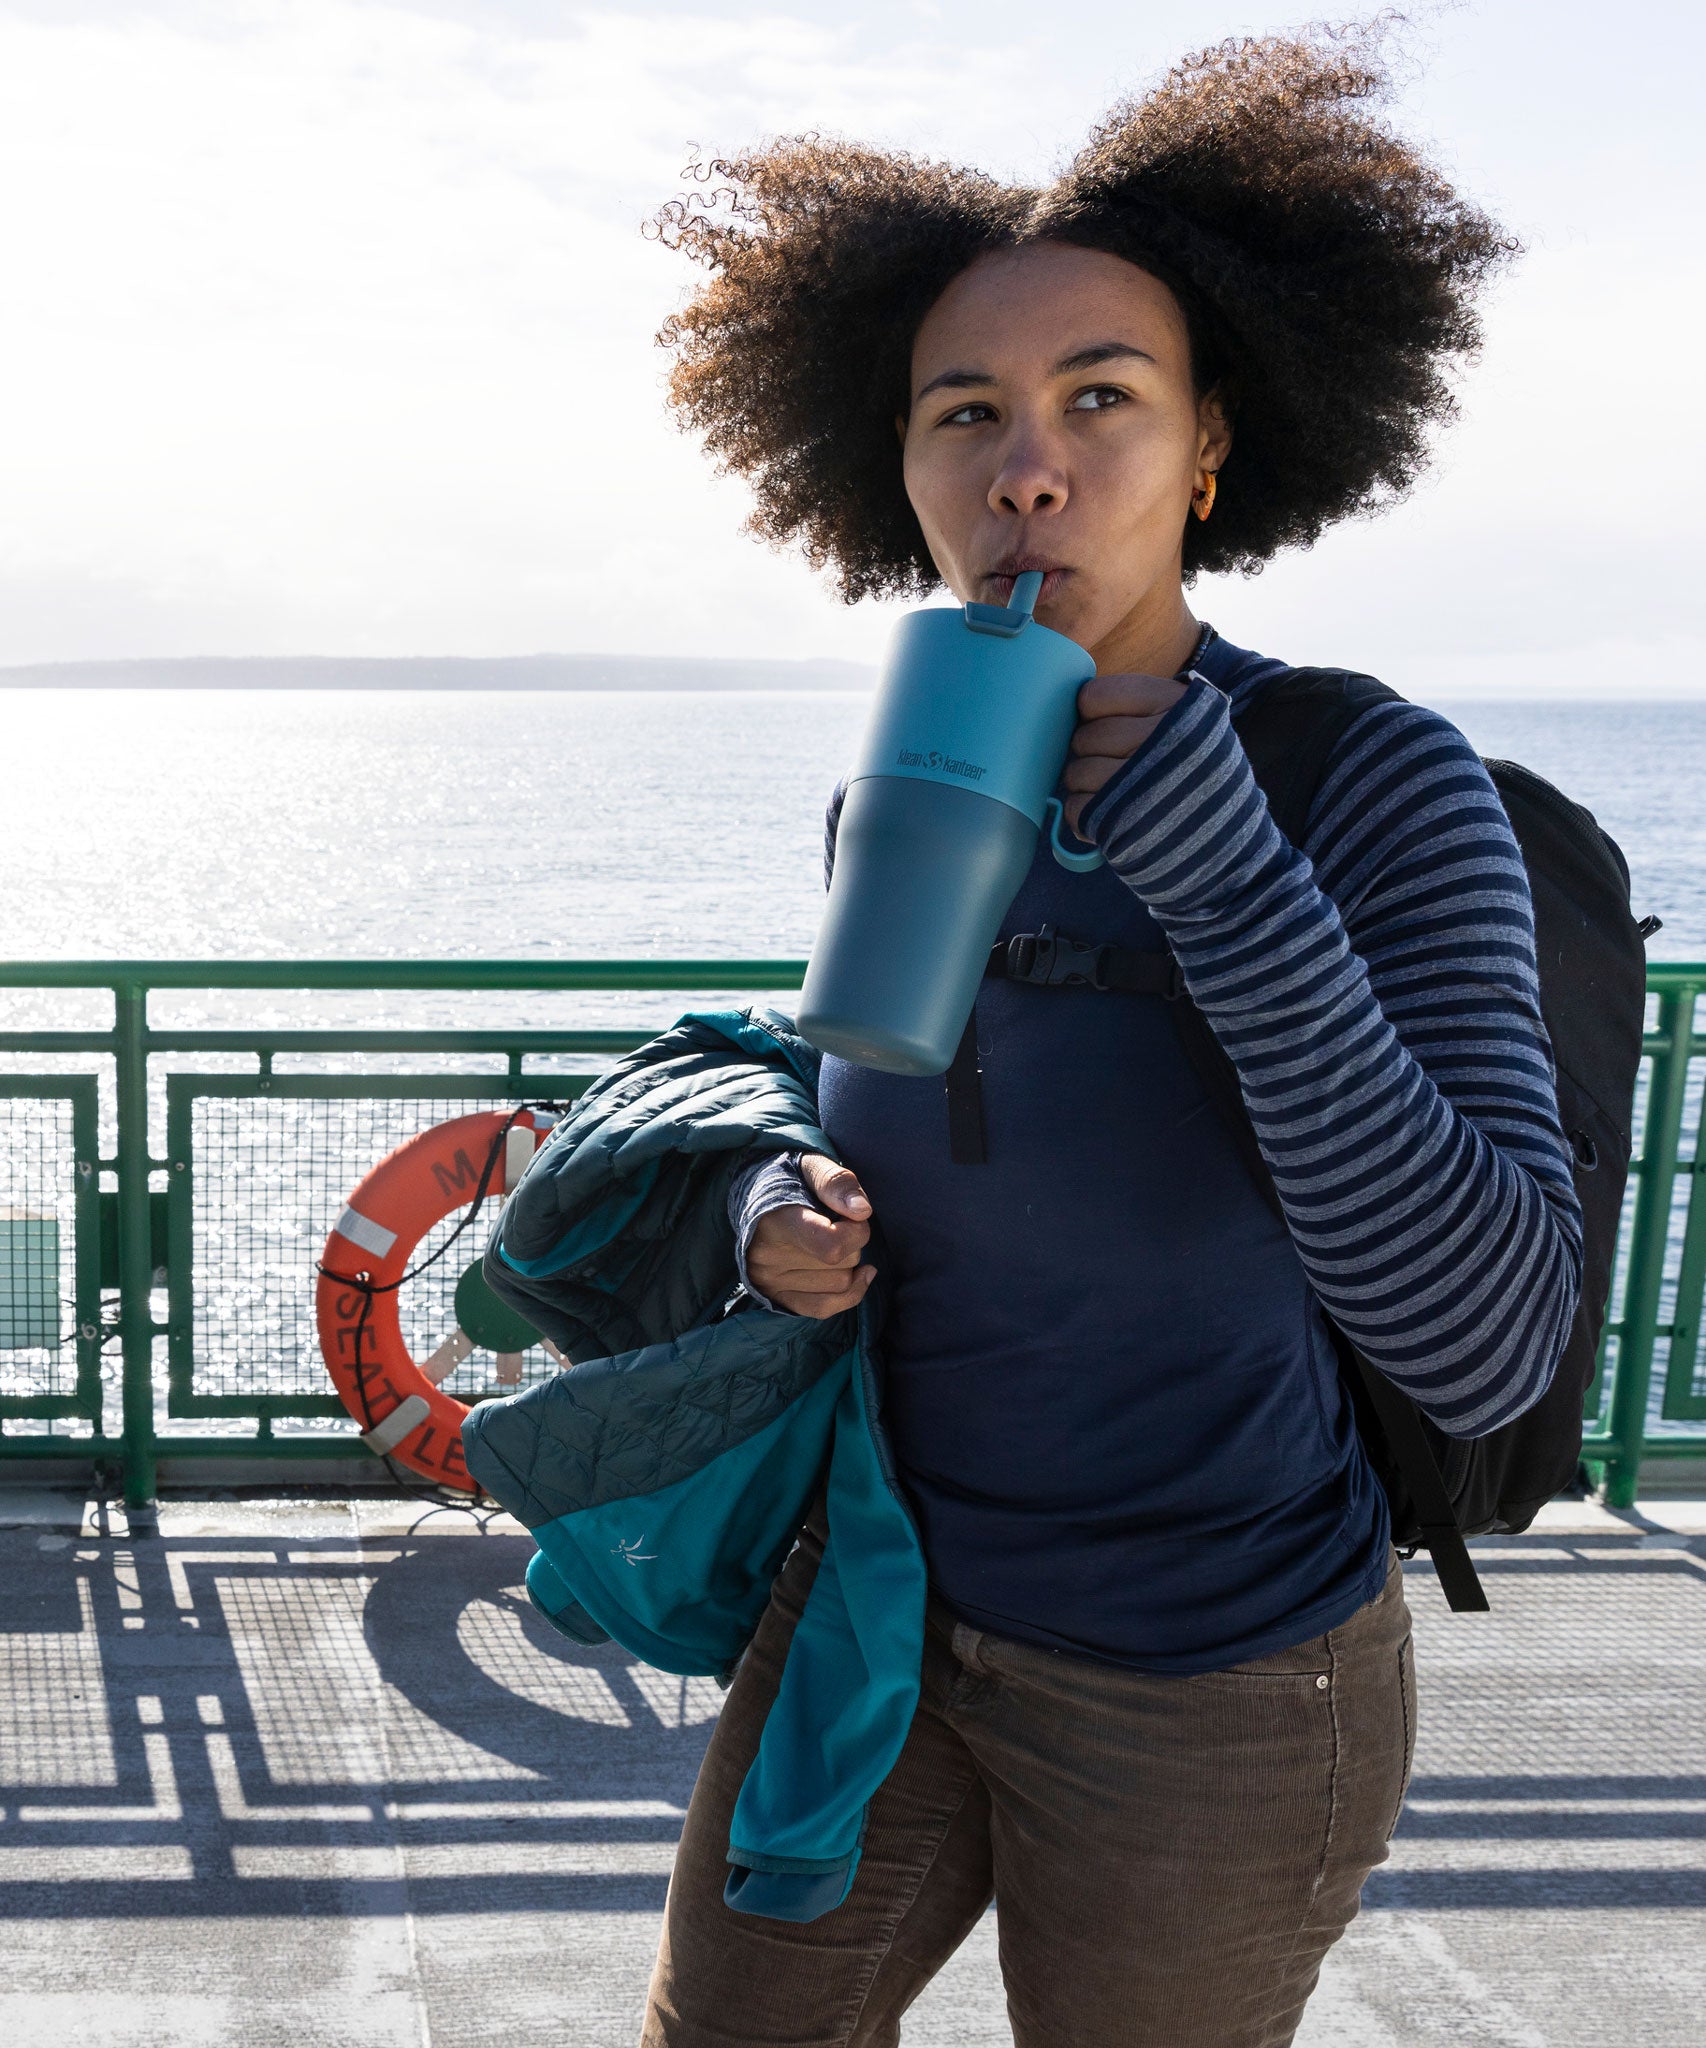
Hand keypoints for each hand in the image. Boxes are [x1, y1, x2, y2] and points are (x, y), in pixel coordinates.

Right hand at [746, 1153, 874, 1318]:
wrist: (753, 1197)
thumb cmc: (789, 1179)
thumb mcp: (811, 1165)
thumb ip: (837, 1183)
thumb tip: (862, 1211)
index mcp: (775, 1221)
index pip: (830, 1246)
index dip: (857, 1232)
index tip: (854, 1215)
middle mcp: (767, 1258)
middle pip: (841, 1264)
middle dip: (853, 1242)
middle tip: (836, 1222)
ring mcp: (769, 1282)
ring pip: (840, 1285)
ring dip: (848, 1264)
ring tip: (830, 1241)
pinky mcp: (776, 1297)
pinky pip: (824, 1309)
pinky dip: (849, 1294)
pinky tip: (858, 1275)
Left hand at [1060, 671, 1188, 835]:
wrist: (1230, 833)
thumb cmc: (1196, 767)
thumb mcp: (1188, 718)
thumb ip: (1141, 705)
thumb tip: (1075, 703)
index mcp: (1175, 704)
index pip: (1095, 696)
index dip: (1092, 713)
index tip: (1104, 723)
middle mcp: (1162, 739)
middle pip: (1085, 737)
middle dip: (1089, 752)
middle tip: (1111, 762)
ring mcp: (1145, 784)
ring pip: (1077, 773)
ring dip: (1085, 785)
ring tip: (1112, 791)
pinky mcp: (1127, 823)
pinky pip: (1076, 809)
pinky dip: (1083, 814)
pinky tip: (1108, 813)